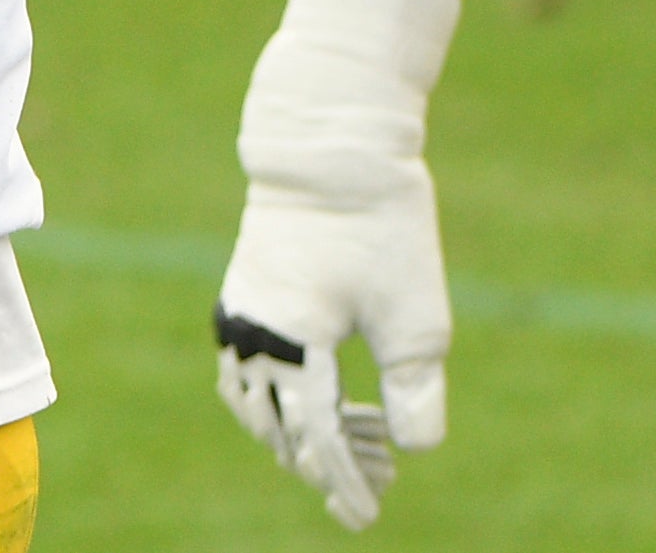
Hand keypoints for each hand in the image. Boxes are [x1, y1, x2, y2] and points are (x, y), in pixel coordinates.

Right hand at [214, 0, 462, 528]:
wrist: (332, 141)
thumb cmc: (381, 224)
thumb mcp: (415, 313)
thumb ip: (414, 390)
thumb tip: (413, 451)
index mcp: (292, 346)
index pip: (315, 438)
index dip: (343, 481)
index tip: (368, 514)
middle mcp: (253, 335)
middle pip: (282, 429)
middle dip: (325, 463)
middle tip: (373, 483)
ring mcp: (241, 311)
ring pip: (254, 403)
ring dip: (295, 433)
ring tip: (339, 450)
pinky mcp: (243, 289)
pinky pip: (243, 368)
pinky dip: (271, 397)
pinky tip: (304, 398)